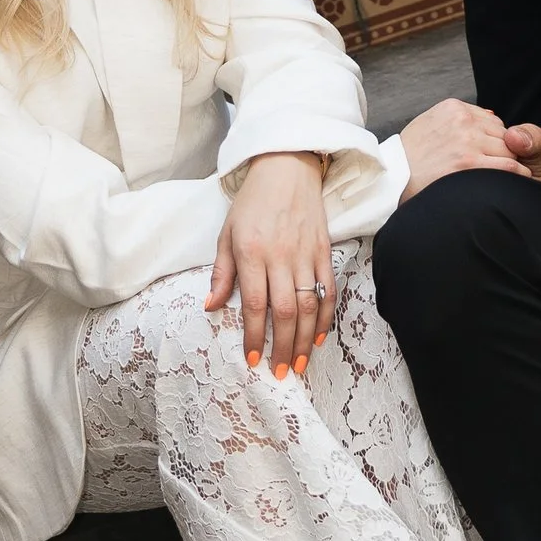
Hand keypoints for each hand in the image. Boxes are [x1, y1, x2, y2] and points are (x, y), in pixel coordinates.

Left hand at [207, 150, 331, 375]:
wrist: (287, 167)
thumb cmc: (252, 202)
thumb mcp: (227, 234)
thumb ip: (222, 274)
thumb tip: (211, 307)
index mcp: (252, 252)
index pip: (255, 304)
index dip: (255, 336)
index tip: (253, 360)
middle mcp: (280, 255)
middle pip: (285, 310)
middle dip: (282, 346)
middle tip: (278, 373)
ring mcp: (305, 253)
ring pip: (309, 304)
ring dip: (304, 338)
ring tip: (298, 363)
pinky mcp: (324, 250)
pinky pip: (328, 288)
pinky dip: (326, 315)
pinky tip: (318, 336)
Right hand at [399, 98, 540, 199]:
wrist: (391, 181)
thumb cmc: (409, 159)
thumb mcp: (429, 125)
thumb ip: (458, 120)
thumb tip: (490, 115)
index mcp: (453, 108)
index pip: (491, 121)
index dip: (492, 141)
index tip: (486, 155)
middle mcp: (462, 119)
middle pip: (503, 134)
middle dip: (501, 152)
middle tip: (490, 170)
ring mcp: (467, 140)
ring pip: (509, 150)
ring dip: (508, 165)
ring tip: (496, 179)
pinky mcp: (470, 163)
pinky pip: (510, 166)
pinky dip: (518, 175)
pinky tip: (514, 183)